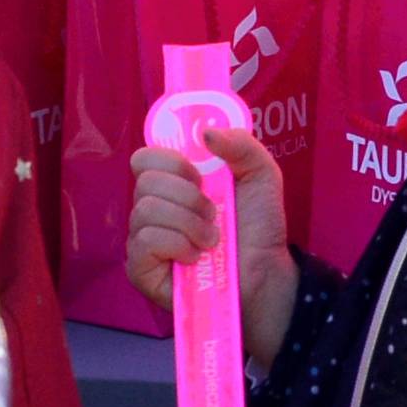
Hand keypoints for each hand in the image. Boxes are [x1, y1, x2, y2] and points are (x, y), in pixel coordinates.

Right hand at [124, 127, 298, 369]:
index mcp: (173, 183)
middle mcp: (152, 208)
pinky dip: (177, 245)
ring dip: (189, 224)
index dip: (172, 162)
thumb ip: (242, 144)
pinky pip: (144, 242)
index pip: (145, 157)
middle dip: (188, 197)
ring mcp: (143, 239)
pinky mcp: (141, 269)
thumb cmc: (258, 226)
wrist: (266, 273)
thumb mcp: (261, 174)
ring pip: (146, 210)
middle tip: (213, 214)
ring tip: (211, 240)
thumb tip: (207, 133)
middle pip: (145, 181)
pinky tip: (195, 257)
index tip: (200, 177)